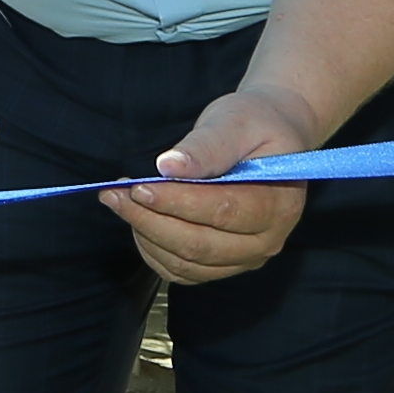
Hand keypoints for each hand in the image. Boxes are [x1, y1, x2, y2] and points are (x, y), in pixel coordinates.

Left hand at [110, 86, 316, 283]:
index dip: (176, 202)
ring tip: (119, 201)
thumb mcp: (236, 122)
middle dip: (149, 220)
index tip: (139, 187)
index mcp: (278, 205)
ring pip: (184, 262)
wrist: (269, 140)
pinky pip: (180, 270)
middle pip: (199, 245)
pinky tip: (138, 220)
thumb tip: (169, 167)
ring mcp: (245, 258)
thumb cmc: (255, 125)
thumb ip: (207, 146)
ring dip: (145, 234)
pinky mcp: (222, 265)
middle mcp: (266, 241)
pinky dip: (152, 249)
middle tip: (114, 194)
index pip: (222, 211)